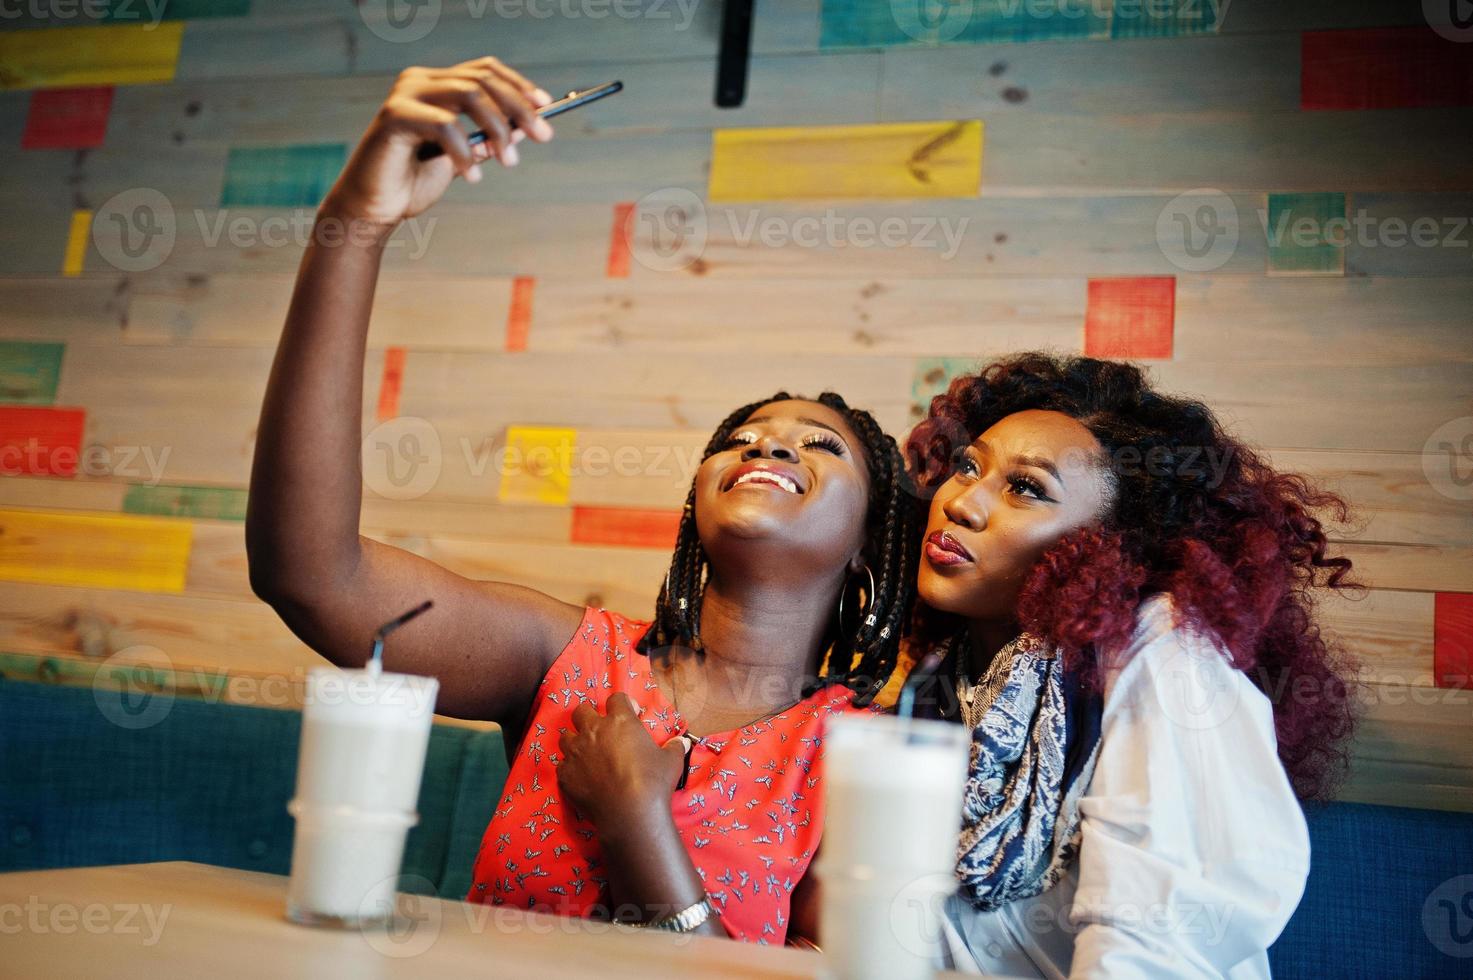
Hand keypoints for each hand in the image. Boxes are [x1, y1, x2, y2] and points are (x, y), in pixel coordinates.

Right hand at [320, 57, 554, 227]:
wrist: (374, 209)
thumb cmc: (413, 183)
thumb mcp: (464, 158)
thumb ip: (488, 139)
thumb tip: (526, 126)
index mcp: (435, 84)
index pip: (484, 70)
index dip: (518, 85)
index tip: (545, 107)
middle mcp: (419, 81)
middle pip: (482, 79)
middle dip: (518, 107)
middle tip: (542, 136)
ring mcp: (405, 94)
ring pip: (468, 95)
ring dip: (497, 129)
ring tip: (508, 161)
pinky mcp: (394, 116)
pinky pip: (444, 124)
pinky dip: (465, 151)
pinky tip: (472, 176)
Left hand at [556, 693, 686, 829]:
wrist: (630, 813)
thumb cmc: (653, 781)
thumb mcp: (671, 761)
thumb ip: (674, 747)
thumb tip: (682, 742)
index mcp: (620, 721)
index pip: (616, 699)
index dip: (624, 705)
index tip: (630, 714)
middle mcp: (593, 731)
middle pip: (581, 711)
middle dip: (589, 717)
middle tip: (601, 730)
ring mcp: (576, 752)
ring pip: (566, 737)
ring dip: (575, 741)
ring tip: (586, 753)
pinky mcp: (565, 774)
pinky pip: (562, 765)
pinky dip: (571, 769)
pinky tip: (581, 778)